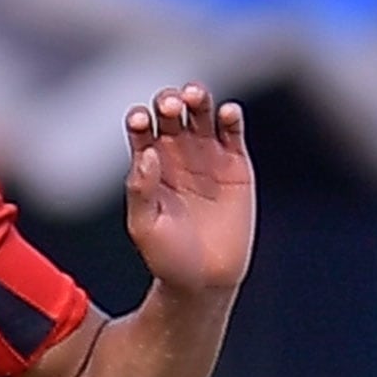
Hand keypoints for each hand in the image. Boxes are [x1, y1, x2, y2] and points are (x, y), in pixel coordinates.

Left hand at [121, 84, 252, 300]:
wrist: (205, 281)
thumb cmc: (167, 257)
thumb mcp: (144, 227)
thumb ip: (140, 189)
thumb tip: (148, 153)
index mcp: (148, 164)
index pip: (142, 128)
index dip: (140, 119)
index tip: (141, 121)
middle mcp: (176, 154)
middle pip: (171, 112)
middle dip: (169, 101)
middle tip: (170, 106)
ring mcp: (207, 156)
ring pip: (201, 113)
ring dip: (198, 98)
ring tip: (194, 96)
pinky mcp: (236, 165)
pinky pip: (233, 132)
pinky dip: (231, 117)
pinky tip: (227, 113)